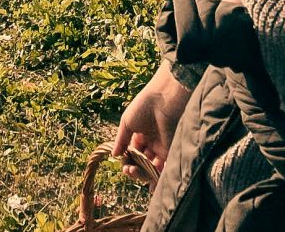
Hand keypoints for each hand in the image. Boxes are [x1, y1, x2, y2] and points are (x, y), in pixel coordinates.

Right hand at [112, 60, 191, 186]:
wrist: (163, 100)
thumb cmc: (143, 107)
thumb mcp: (127, 123)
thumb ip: (121, 140)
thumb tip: (113, 155)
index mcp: (139, 133)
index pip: (132, 152)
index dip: (127, 160)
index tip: (123, 165)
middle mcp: (150, 141)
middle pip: (141, 161)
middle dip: (134, 168)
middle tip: (128, 171)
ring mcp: (161, 146)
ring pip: (151, 166)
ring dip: (143, 174)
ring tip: (135, 174)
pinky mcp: (170, 150)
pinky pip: (164, 167)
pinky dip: (158, 177)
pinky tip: (151, 185)